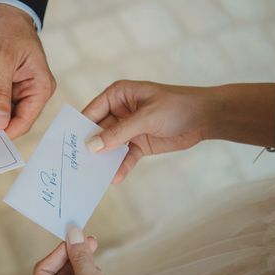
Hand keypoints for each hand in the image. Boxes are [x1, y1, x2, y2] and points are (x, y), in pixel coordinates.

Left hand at [0, 3, 55, 137]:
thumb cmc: (6, 29)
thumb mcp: (1, 61)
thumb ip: (0, 93)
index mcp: (40, 87)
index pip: (25, 120)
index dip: (7, 130)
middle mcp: (32, 92)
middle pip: (14, 120)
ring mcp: (17, 91)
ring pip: (1, 115)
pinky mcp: (3, 88)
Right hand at [82, 80, 212, 182]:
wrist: (206, 117)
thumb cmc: (177, 106)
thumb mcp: (146, 118)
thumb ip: (119, 132)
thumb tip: (92, 146)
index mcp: (118, 95)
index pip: (91, 112)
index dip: (80, 128)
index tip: (68, 146)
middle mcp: (119, 111)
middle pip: (98, 132)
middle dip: (90, 148)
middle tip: (76, 165)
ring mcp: (128, 129)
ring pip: (110, 146)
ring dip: (104, 160)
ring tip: (92, 176)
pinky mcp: (138, 143)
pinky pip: (124, 156)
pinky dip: (120, 166)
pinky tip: (115, 178)